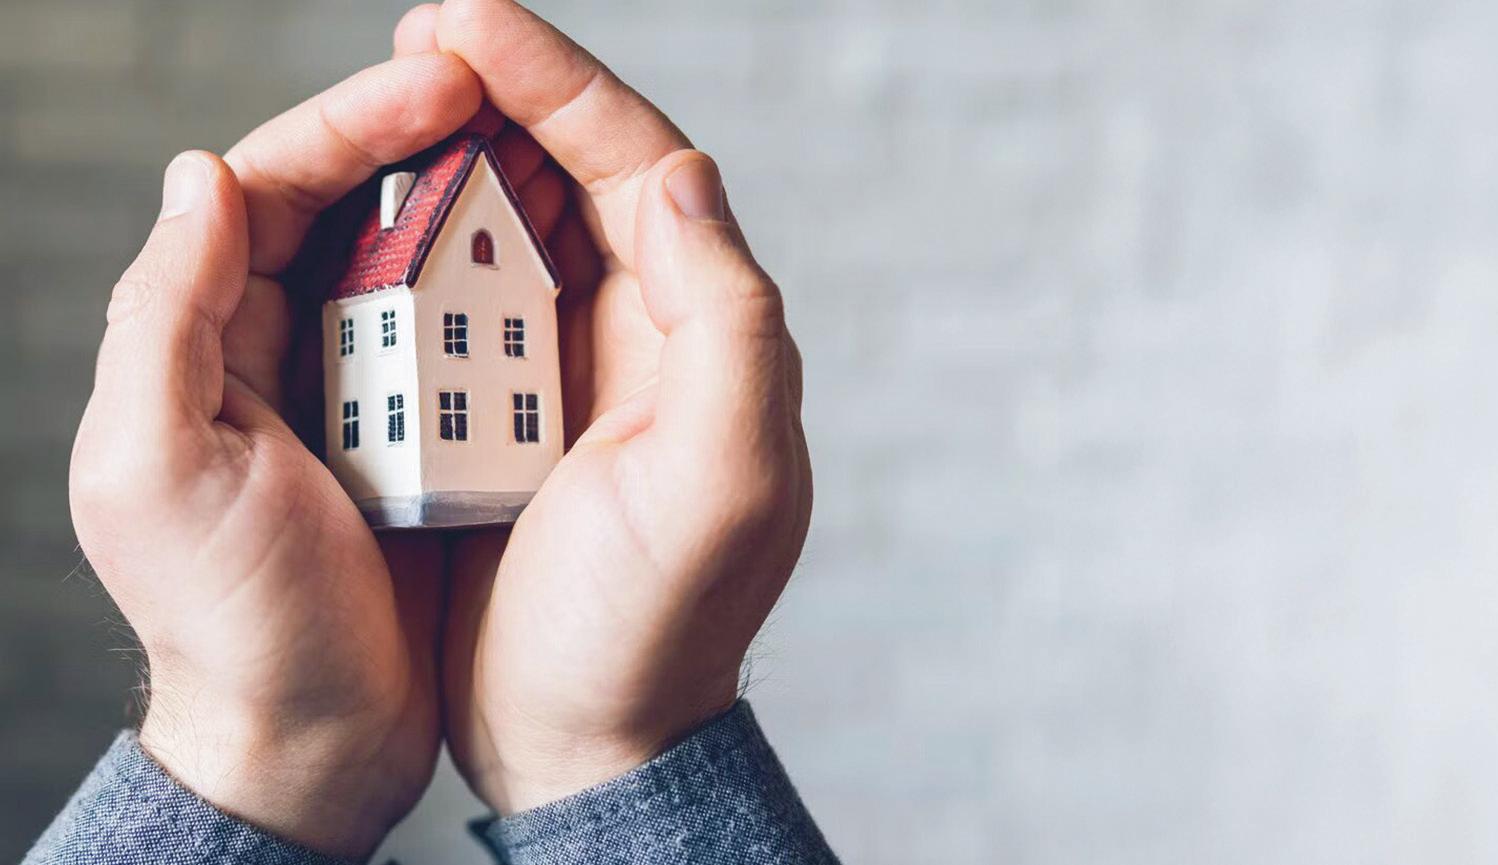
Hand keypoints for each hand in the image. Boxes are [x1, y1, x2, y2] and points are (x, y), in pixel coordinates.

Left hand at [68, 56, 482, 857]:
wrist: (313, 745)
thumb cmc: (231, 625)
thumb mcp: (159, 469)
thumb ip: (165, 318)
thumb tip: (206, 176)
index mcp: (201, 339)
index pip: (267, 187)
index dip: (352, 122)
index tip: (439, 83)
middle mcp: (275, 347)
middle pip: (349, 205)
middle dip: (424, 138)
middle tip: (506, 93)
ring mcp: (355, 389)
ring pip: (416, 263)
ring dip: (476, 204)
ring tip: (544, 161)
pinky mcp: (420, 435)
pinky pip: (465, 342)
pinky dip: (504, 295)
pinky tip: (554, 268)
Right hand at [392, 0, 811, 812]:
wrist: (593, 743)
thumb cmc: (657, 628)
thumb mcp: (721, 481)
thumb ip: (725, 319)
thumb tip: (681, 174)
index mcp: (706, 333)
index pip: (641, 164)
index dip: (559, 79)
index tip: (465, 23)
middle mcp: (651, 336)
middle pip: (581, 174)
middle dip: (507, 94)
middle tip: (420, 39)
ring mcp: (578, 372)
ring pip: (521, 226)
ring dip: (459, 157)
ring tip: (391, 106)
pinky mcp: (513, 415)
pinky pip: (467, 303)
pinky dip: (424, 250)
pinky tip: (374, 222)